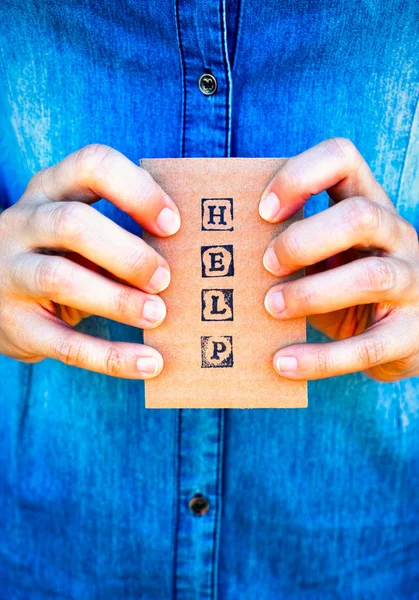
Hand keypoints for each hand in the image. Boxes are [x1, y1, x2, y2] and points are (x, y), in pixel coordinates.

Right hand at [0, 144, 180, 378]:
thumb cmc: (60, 255)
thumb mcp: (81, 232)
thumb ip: (121, 233)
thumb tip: (190, 256)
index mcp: (50, 191)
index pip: (92, 166)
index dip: (138, 191)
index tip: (173, 224)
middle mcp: (24, 224)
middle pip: (73, 223)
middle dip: (128, 252)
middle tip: (165, 278)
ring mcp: (11, 273)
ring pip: (61, 278)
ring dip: (118, 299)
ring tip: (158, 315)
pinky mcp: (16, 324)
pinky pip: (65, 343)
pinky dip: (112, 357)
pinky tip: (148, 363)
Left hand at [259, 137, 418, 381]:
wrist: (399, 334)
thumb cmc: (343, 287)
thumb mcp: (324, 255)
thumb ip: (290, 246)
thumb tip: (222, 257)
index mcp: (367, 203)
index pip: (342, 158)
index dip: (300, 176)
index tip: (262, 212)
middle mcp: (396, 235)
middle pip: (360, 215)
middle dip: (305, 240)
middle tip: (266, 264)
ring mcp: (411, 282)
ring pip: (371, 277)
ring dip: (312, 294)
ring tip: (271, 308)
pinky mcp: (410, 334)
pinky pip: (367, 347)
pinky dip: (320, 358)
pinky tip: (283, 362)